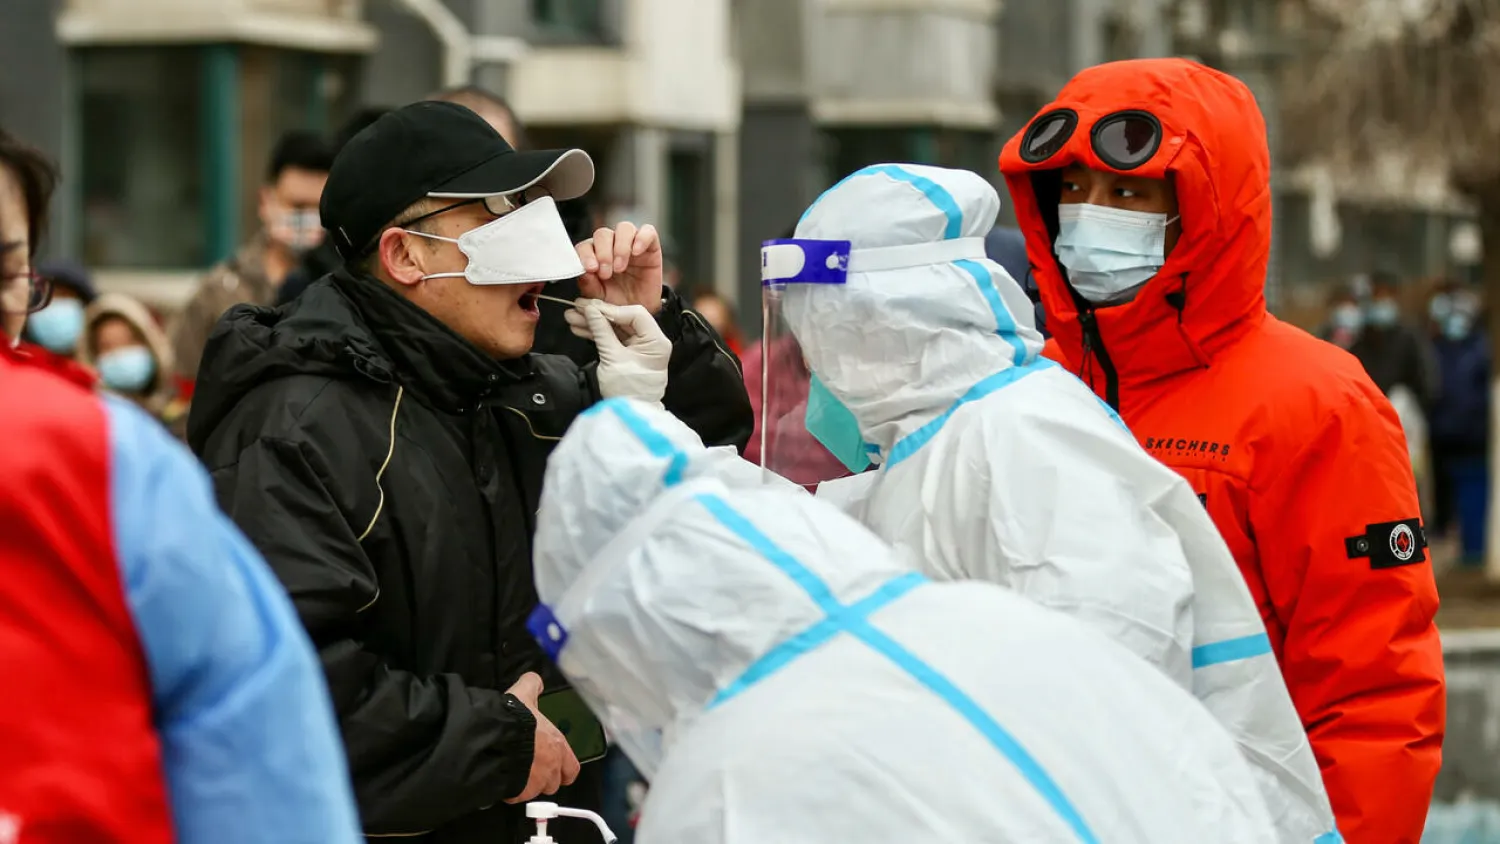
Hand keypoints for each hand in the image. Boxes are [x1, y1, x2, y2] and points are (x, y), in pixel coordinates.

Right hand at [503, 672, 580, 803]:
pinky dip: (510, 791)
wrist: (494, 737)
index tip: (555, 767)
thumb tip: (535, 680)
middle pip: (553, 782)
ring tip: (514, 772)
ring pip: (535, 791)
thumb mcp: (524, 694)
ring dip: (527, 785)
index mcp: (557, 745)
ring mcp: (535, 782)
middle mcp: (551, 767)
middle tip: (529, 768)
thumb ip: (532, 685)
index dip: (564, 769)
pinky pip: (515, 796)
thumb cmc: (514, 718)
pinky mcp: (518, 792)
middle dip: (543, 778)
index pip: (572, 768)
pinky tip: (502, 778)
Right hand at [565, 299, 671, 403]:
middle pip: (623, 318)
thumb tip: (591, 310)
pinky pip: (613, 337)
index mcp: (656, 341)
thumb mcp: (613, 359)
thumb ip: (602, 332)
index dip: (611, 309)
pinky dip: (597, 333)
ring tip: (571, 317)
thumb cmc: (626, 391)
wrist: (628, 414)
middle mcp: (651, 341)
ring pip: (615, 327)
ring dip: (593, 323)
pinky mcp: (628, 353)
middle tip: (576, 307)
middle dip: (598, 314)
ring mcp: (639, 347)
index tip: (590, 308)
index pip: (635, 314)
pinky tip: (579, 328)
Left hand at [576, 223, 663, 314]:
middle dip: (603, 253)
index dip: (585, 254)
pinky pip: (648, 231)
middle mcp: (612, 245)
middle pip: (603, 234)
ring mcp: (631, 243)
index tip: (590, 269)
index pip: (585, 246)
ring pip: (624, 228)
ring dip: (620, 247)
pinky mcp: (650, 246)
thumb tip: (583, 272)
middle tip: (606, 273)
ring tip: (621, 267)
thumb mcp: (599, 297)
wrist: (641, 310)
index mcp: (595, 256)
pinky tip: (637, 253)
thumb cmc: (618, 301)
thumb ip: (589, 285)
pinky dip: (642, 238)